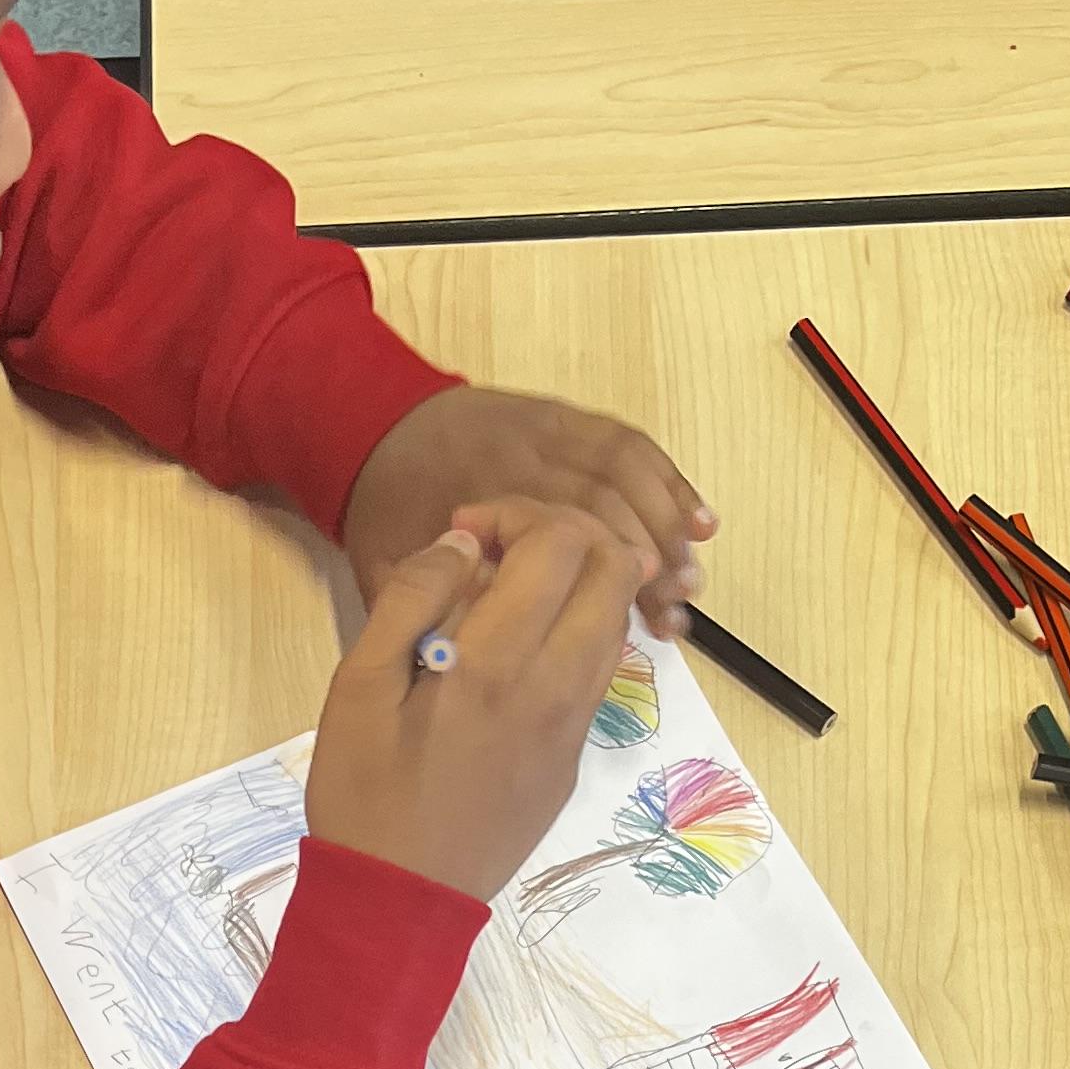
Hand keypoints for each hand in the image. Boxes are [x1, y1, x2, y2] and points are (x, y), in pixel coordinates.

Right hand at [307, 507, 640, 903]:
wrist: (399, 902)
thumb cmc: (364, 795)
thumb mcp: (358, 686)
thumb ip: (411, 599)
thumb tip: (462, 543)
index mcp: (499, 664)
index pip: (559, 542)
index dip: (516, 514)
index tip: (466, 537)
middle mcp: (556, 689)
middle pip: (616, 567)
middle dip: (566, 534)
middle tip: (504, 552)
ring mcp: (573, 728)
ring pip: (618, 620)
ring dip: (579, 585)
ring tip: (512, 599)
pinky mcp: (571, 758)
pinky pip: (599, 672)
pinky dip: (574, 635)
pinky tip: (516, 654)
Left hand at [345, 386, 714, 640]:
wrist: (370, 425)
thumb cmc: (383, 511)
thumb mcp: (383, 565)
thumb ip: (425, 606)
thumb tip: (484, 651)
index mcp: (480, 490)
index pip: (559, 530)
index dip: (604, 574)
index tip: (634, 621)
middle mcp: (522, 452)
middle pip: (605, 500)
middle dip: (649, 559)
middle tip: (674, 615)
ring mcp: (548, 428)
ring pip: (626, 471)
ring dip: (668, 524)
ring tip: (690, 581)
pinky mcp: (563, 417)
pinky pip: (625, 443)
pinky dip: (668, 479)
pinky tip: (699, 521)